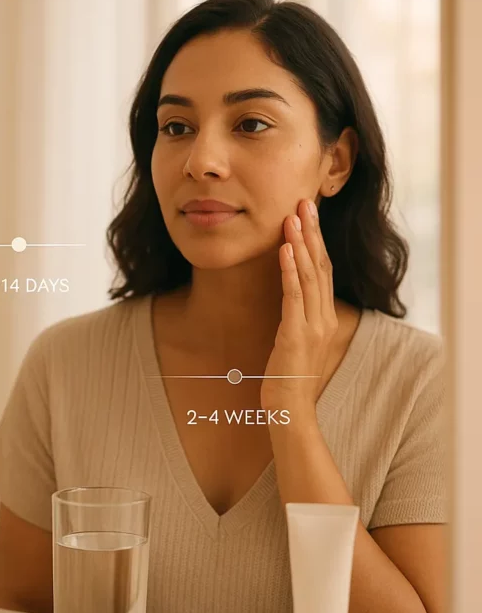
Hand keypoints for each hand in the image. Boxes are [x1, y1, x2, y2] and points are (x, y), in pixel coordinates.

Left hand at [261, 199, 337, 415]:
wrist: (290, 410)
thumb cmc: (289, 378)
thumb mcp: (297, 343)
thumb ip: (297, 319)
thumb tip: (289, 300)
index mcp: (325, 318)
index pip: (324, 271)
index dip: (317, 242)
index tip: (308, 216)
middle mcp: (324, 318)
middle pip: (321, 266)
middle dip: (312, 233)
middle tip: (305, 202)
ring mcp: (313, 326)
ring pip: (311, 276)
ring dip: (302, 244)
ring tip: (293, 216)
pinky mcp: (296, 335)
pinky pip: (295, 297)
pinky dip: (291, 271)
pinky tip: (286, 250)